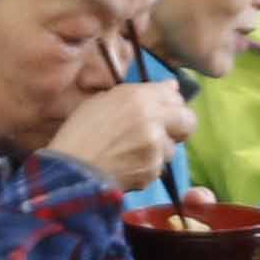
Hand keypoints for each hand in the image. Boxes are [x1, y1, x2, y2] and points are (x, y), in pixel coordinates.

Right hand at [46, 81, 189, 190]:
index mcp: (138, 97)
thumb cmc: (80, 133)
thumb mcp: (103, 101)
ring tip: (132, 153)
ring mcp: (155, 147)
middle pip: (188, 121)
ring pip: (172, 148)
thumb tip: (172, 88)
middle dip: (179, 127)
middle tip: (162, 132)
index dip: (170, 105)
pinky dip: (147, 168)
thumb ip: (141, 93)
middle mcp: (153, 119)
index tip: (161, 111)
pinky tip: (126, 166)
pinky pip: (159, 168)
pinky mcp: (153, 171)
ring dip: (159, 151)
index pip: (173, 96)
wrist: (70, 170)